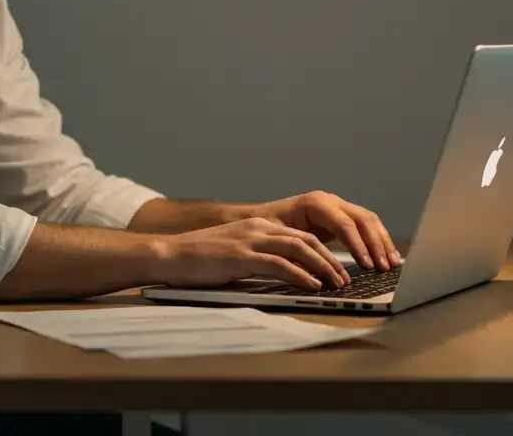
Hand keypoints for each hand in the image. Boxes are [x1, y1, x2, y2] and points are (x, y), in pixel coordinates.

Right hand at [151, 217, 349, 290]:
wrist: (169, 255)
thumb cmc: (198, 259)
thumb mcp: (234, 252)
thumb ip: (258, 258)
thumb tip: (283, 275)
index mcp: (257, 225)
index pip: (301, 236)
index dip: (323, 253)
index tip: (336, 270)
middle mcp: (258, 228)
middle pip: (306, 240)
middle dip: (329, 260)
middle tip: (343, 279)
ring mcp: (250, 240)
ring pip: (299, 249)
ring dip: (321, 267)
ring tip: (334, 284)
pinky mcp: (241, 257)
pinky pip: (279, 264)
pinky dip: (300, 275)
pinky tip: (311, 286)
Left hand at [245, 191, 400, 271]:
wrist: (259, 218)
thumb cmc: (267, 229)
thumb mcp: (280, 238)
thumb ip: (300, 249)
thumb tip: (319, 270)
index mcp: (315, 203)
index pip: (344, 224)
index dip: (358, 245)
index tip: (367, 265)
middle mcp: (330, 201)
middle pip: (362, 219)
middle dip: (376, 244)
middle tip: (384, 268)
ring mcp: (338, 206)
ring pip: (368, 220)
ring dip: (382, 242)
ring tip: (391, 264)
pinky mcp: (342, 216)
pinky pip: (365, 225)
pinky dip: (378, 240)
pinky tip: (386, 256)